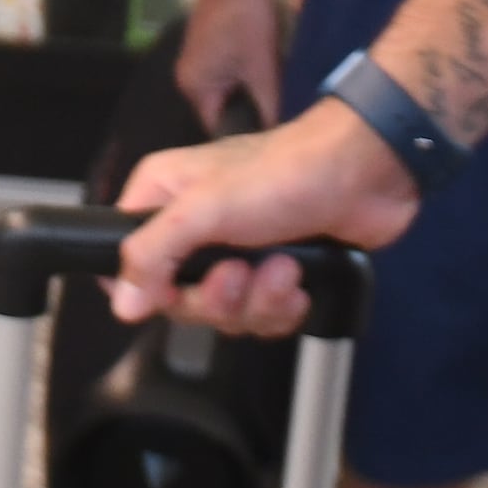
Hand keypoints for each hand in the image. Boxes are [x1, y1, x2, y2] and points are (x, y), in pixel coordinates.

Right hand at [105, 98, 416, 336]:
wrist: (365, 173)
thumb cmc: (288, 170)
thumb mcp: (203, 209)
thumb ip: (152, 253)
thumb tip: (122, 301)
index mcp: (164, 197)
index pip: (127, 260)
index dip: (148, 287)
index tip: (173, 291)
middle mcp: (195, 226)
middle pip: (179, 299)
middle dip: (218, 298)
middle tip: (241, 272)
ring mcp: (235, 251)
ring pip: (224, 313)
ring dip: (258, 301)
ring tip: (283, 268)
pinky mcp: (272, 272)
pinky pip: (261, 317)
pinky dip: (282, 306)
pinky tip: (298, 280)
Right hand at [177, 0, 286, 130]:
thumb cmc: (247, 20)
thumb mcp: (263, 68)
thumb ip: (269, 105)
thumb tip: (279, 135)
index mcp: (194, 88)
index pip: (217, 128)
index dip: (244, 135)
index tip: (272, 139)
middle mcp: (186, 78)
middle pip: (220, 110)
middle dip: (248, 114)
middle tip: (279, 121)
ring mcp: (194, 60)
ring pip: (224, 91)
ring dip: (246, 94)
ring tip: (275, 100)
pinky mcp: (204, 46)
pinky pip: (223, 74)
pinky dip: (241, 77)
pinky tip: (263, 74)